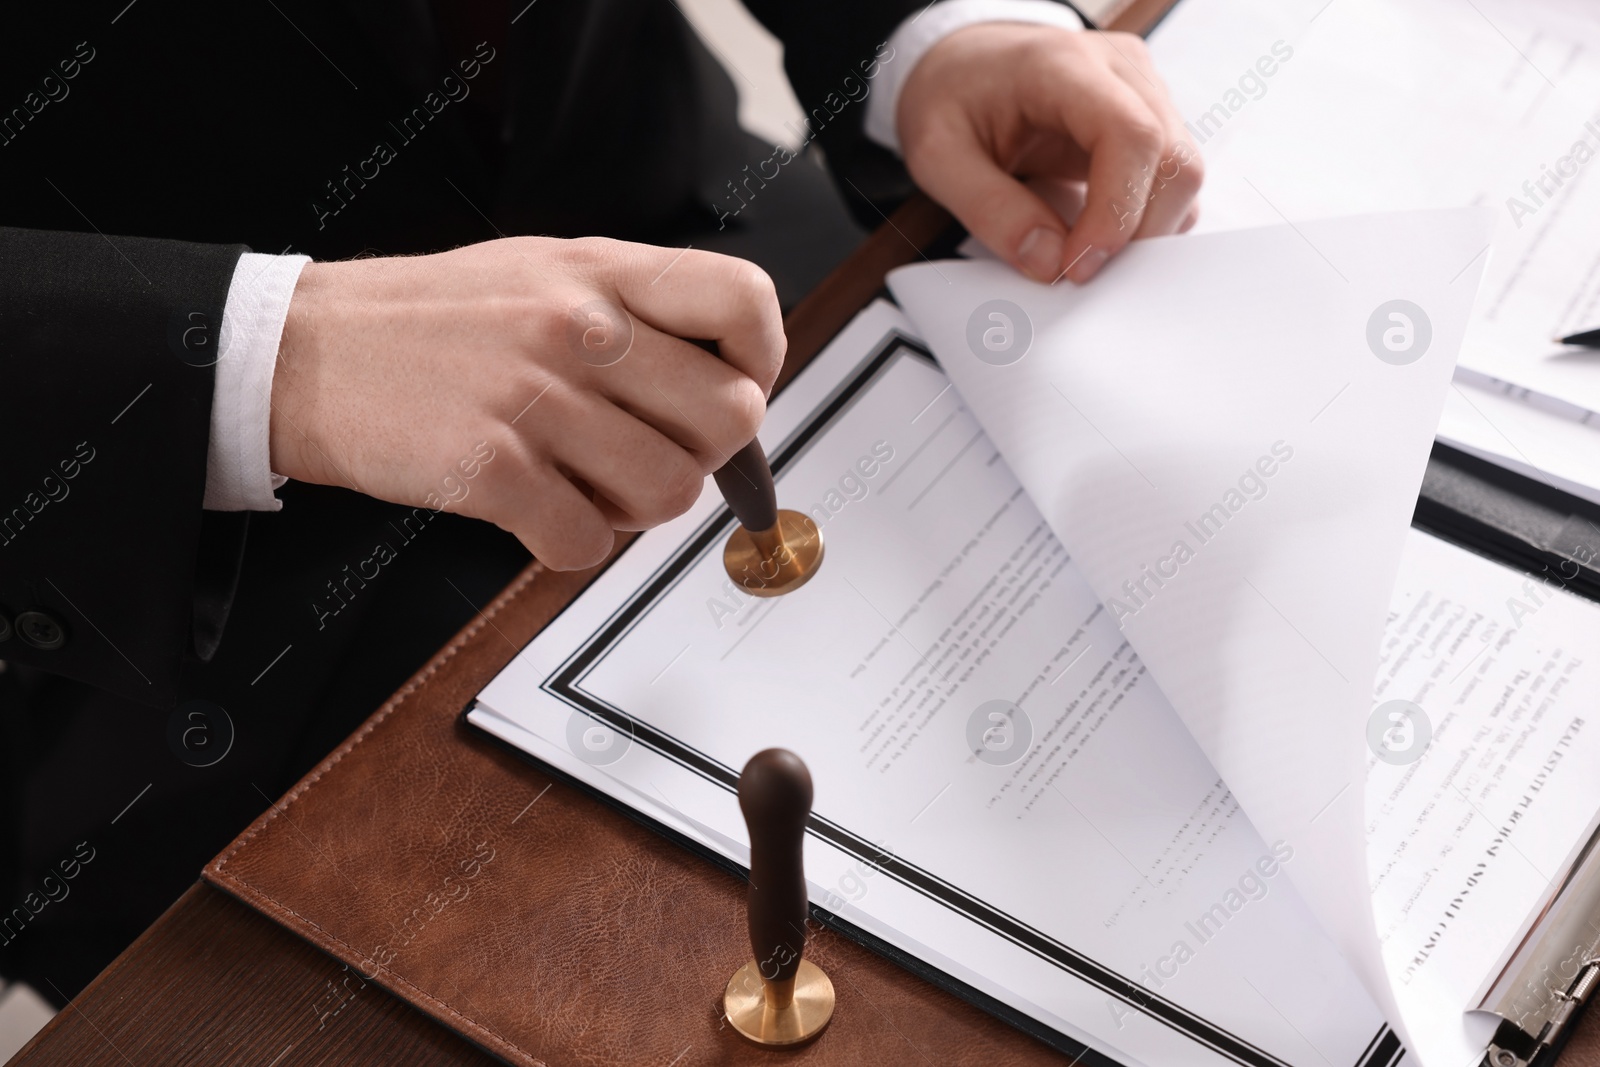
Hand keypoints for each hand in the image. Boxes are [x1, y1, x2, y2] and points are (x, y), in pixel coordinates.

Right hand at [269, 237, 784, 569]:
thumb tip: (728, 387)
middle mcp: (579, 327)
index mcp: (601, 271)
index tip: (734, 389)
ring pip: (670, 493)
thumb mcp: (543, 273)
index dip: (761, 360)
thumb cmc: (432, 320)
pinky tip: (539, 510)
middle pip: (729, 419)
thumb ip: (636, 314)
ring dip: (638, 509)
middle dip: (705, 456)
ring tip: (587, 484)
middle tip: (652, 453)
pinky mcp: (491, 470)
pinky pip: (587, 544)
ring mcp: (535, 399)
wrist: (307, 352)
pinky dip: (572, 545)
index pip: (744, 301)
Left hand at [897, 24, 1202, 283]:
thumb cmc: (949, 97)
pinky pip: (1169, 180)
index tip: (1081, 265)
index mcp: (1062, 65)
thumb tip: (1050, 263)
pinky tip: (1098, 234)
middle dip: (1134, 234)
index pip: (1130, 134)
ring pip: (1181, 174)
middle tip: (1077, 272)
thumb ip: (989, 209)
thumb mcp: (937, 155)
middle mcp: (1119, 69)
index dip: (1117, 211)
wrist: (963, 65)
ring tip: (1083, 254)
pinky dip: (1144, 220)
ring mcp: (1142, 91)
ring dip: (1143, 231)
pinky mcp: (1148, 119)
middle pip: (1172, 159)